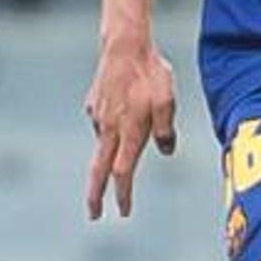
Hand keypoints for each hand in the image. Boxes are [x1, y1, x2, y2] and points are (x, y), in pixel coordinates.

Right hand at [82, 34, 177, 219]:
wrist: (124, 45)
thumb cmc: (151, 73)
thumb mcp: (168, 101)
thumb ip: (166, 130)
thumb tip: (166, 151)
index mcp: (129, 131)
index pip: (124, 172)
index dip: (123, 194)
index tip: (122, 212)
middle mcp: (109, 128)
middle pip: (99, 169)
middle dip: (95, 194)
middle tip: (93, 215)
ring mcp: (98, 116)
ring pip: (106, 143)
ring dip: (113, 149)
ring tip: (134, 121)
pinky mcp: (93, 104)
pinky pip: (104, 121)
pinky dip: (113, 124)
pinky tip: (123, 108)